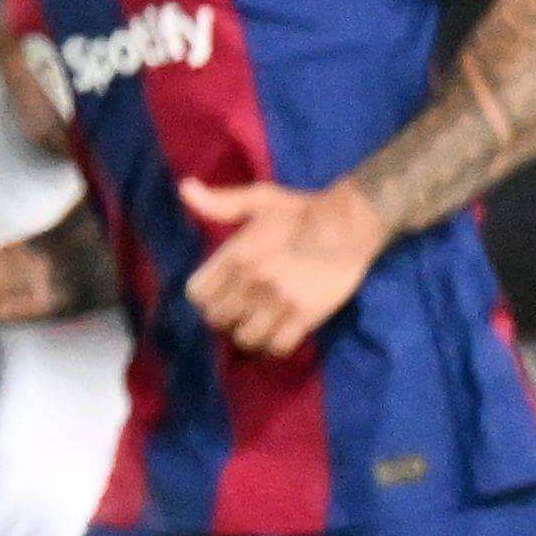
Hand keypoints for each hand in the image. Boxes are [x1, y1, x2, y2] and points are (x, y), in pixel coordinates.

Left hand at [177, 173, 384, 356]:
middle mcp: (252, 281)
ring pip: (244, 338)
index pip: (197, 294)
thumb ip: (219, 202)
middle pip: (217, 319)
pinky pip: (277, 347)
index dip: (205, 295)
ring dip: (249, 332)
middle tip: (240, 308)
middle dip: (225, 315)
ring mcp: (278, 301)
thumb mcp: (258, 199)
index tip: (219, 291)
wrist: (350, 224)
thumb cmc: (302, 210)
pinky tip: (279, 332)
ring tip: (259, 322)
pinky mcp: (305, 316)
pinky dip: (275, 345)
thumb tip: (184, 188)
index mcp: (236, 255)